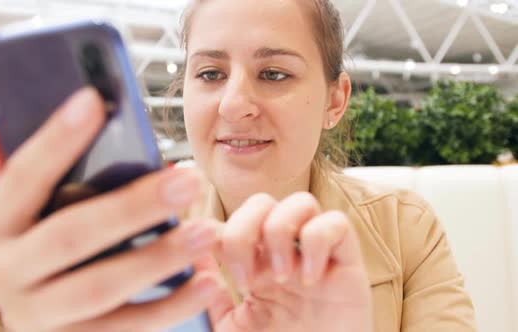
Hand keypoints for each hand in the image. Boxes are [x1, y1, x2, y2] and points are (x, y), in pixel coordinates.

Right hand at [0, 87, 221, 331]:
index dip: (55, 140)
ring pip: (100, 287)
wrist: (33, 324)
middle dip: (132, 207)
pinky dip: (172, 307)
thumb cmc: (35, 252)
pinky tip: (207, 282)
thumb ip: (13, 168)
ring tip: (205, 231)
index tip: (94, 101)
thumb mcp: (20, 213)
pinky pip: (128, 329)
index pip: (21, 176)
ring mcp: (38, 316)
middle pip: (69, 236)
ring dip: (158, 258)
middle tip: (186, 180)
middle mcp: (6, 274)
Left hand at [205, 193, 371, 331]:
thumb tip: (195, 256)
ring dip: (281, 232)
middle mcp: (283, 251)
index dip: (213, 234)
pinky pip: (337, 222)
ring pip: (300, 202)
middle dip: (243, 231)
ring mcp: (315, 254)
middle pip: (260, 202)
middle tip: (245, 278)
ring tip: (280, 277)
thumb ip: (211, 295)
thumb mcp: (232, 328)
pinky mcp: (347, 262)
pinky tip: (309, 279)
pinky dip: (318, 242)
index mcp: (253, 263)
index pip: (229, 221)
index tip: (207, 265)